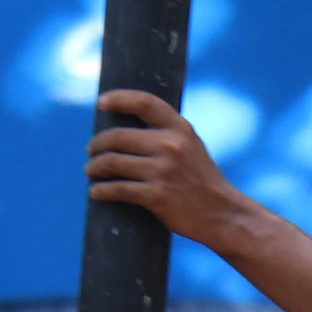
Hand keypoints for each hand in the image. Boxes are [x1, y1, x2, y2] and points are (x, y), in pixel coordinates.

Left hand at [85, 88, 250, 247]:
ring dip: (94, 167)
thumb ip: (166, 135)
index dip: (119, 99)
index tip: (101, 102)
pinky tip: (96, 192)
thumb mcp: (190, 147)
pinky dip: (100, 191)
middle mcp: (171, 145)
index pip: (144, 103)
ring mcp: (163, 170)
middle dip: (97, 145)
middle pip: (117, 137)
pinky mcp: (156, 195)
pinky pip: (117, 189)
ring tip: (91, 171)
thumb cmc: (199, 180)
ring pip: (112, 162)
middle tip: (91, 152)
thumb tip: (122, 130)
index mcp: (180, 129)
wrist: (221, 212)